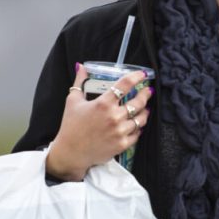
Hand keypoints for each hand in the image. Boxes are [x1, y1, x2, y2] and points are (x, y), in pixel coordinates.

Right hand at [45, 63, 152, 180]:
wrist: (71, 152)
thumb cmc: (71, 126)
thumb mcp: (72, 101)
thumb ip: (80, 82)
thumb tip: (81, 66)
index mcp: (103, 103)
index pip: (125, 85)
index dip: (136, 77)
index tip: (142, 74)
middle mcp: (114, 116)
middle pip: (138, 102)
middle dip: (145, 94)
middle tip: (147, 91)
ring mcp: (119, 131)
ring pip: (141, 119)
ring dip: (144, 112)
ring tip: (145, 108)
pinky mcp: (122, 144)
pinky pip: (137, 134)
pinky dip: (138, 128)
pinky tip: (137, 124)